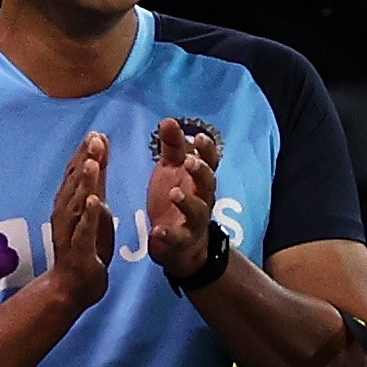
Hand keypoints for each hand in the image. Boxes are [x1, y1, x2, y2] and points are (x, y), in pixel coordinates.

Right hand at [45, 134, 116, 310]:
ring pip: (76, 203)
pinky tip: (94, 201)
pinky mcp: (78, 251)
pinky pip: (82, 231)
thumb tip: (98, 157)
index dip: (87, 154)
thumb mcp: (95, 212)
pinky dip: (87, 216)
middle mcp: (66, 215)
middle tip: (96, 137)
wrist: (72, 287)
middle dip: (85, 160)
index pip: (78, 175)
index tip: (97, 133)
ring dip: (85, 182)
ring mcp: (70, 232)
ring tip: (94, 161)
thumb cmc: (85, 248)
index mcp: (71, 205)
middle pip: (75, 183)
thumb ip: (96, 186)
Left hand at [145, 117, 222, 278]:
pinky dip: (168, 235)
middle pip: (208, 184)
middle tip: (189, 161)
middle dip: (201, 172)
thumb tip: (169, 120)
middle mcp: (203, 200)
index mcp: (199, 181)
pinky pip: (178, 238)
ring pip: (198, 211)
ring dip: (188, 202)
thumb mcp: (171, 171)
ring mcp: (195, 222)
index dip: (207, 151)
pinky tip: (156, 230)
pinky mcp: (183, 241)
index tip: (199, 137)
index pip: (209, 163)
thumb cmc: (176, 202)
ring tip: (175, 193)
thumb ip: (172, 148)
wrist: (180, 246)